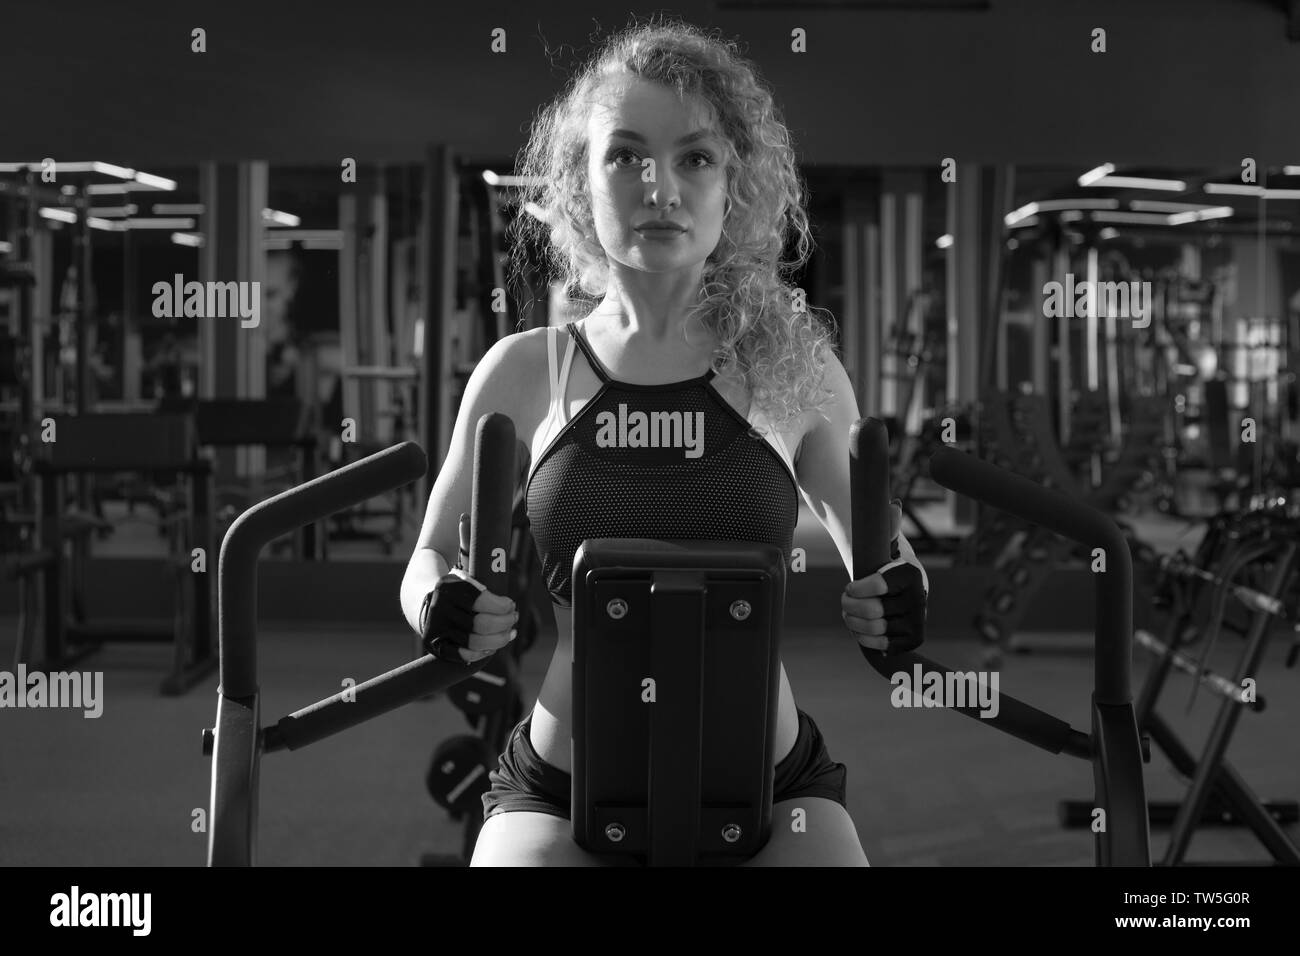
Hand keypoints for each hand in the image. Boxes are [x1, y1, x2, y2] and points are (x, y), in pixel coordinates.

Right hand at [420, 574, 516, 663]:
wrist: (421, 603)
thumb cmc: (455, 592)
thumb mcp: (464, 579)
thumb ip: (484, 587)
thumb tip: (510, 607)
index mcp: (449, 588)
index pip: (483, 601)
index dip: (503, 607)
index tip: (511, 606)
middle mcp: (440, 609)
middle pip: (483, 624)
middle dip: (505, 623)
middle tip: (513, 619)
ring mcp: (437, 629)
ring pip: (477, 642)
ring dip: (500, 639)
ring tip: (510, 633)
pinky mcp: (436, 646)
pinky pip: (465, 655)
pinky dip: (482, 653)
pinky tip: (492, 647)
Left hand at [841, 500, 927, 654]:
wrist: (899, 589)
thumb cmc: (885, 564)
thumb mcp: (884, 545)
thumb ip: (886, 526)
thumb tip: (893, 505)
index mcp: (911, 575)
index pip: (877, 587)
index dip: (856, 589)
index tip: (850, 586)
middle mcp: (919, 600)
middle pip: (872, 610)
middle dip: (850, 606)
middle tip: (844, 600)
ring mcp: (917, 622)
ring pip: (875, 628)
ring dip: (854, 622)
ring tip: (848, 614)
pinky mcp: (912, 640)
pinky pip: (883, 646)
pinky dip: (864, 639)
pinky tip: (858, 629)